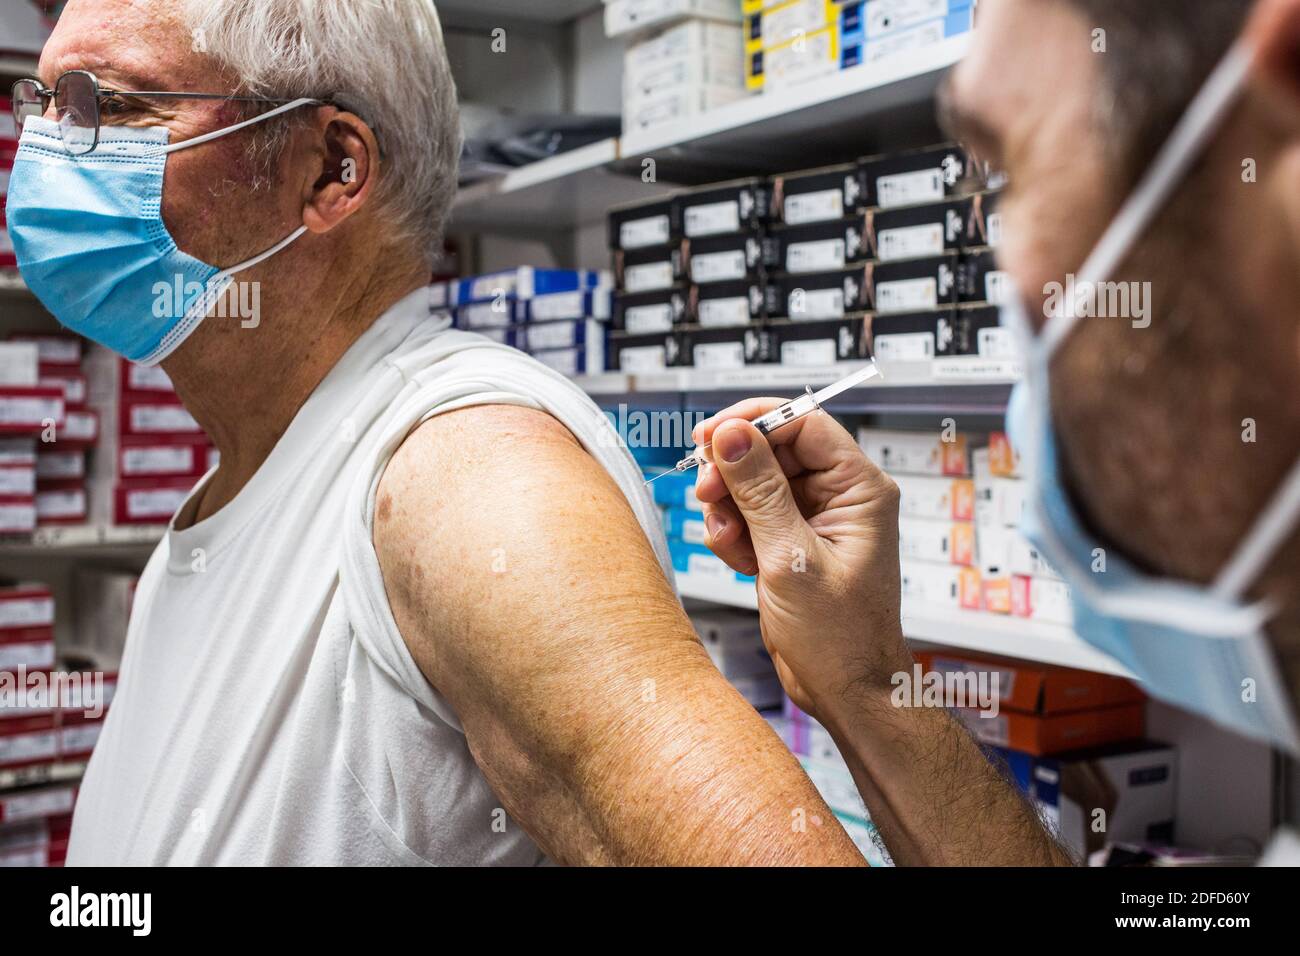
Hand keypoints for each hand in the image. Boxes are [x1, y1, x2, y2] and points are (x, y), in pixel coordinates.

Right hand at [692, 401, 910, 725]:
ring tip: (729, 541)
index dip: (753, 422)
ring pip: (755, 482)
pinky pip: (751, 514)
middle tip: (705, 492)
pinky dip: (734, 533)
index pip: (803, 423)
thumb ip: (758, 491)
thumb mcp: (789, 558)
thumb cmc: (841, 638)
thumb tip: (732, 436)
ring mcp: (813, 519)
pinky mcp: (790, 541)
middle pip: (773, 450)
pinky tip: (739, 561)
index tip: (710, 436)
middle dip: (733, 471)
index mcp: (859, 489)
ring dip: (729, 506)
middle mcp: (839, 496)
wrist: (845, 691)